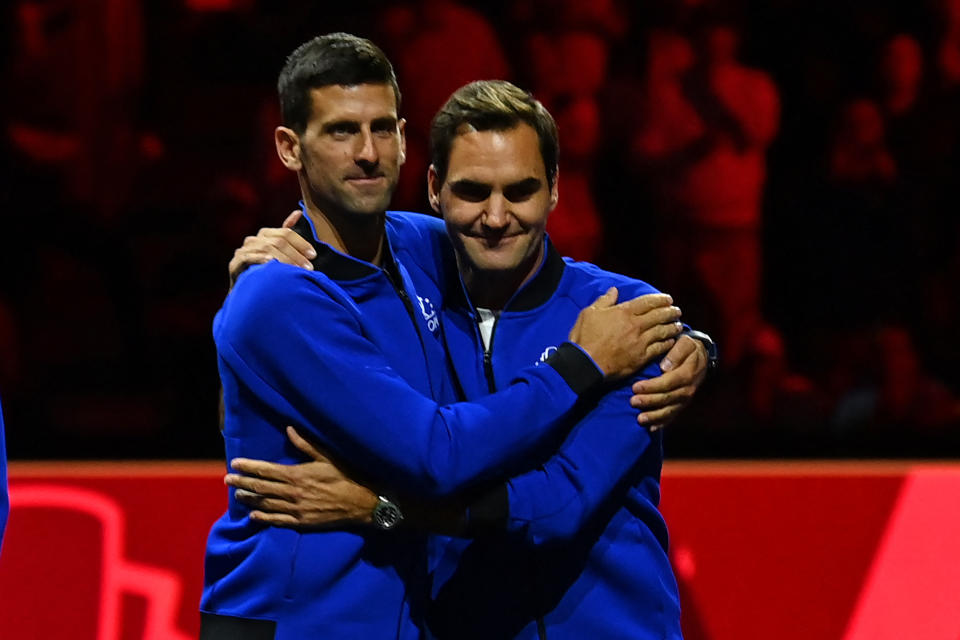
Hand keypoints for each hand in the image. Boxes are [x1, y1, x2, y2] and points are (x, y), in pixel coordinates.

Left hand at [225, 426, 377, 527]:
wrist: (362, 503)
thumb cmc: (346, 476)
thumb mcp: (327, 457)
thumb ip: (306, 445)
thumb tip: (289, 429)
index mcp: (297, 475)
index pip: (266, 470)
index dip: (248, 466)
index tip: (234, 463)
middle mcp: (293, 493)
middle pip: (261, 487)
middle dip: (242, 482)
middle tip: (227, 480)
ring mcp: (296, 509)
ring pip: (266, 504)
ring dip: (250, 499)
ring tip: (236, 495)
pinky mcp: (302, 522)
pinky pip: (277, 521)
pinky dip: (263, 518)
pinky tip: (253, 515)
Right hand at [227, 210, 317, 286]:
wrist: (249, 292)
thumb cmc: (268, 271)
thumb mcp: (280, 252)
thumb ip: (287, 234)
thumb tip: (299, 212)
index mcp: (265, 234)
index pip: (285, 233)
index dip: (301, 243)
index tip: (313, 255)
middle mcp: (253, 240)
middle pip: (277, 241)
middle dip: (295, 254)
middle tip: (309, 268)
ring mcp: (243, 251)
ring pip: (266, 249)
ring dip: (283, 259)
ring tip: (296, 270)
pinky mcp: (234, 264)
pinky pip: (247, 258)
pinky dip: (260, 259)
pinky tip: (271, 263)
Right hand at [569, 288, 682, 379]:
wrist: (586, 364)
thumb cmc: (585, 338)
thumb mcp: (589, 313)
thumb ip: (604, 300)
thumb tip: (614, 290)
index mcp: (624, 312)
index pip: (648, 302)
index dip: (660, 299)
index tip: (668, 299)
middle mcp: (636, 325)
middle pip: (660, 315)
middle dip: (671, 312)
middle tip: (677, 311)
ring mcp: (640, 342)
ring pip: (663, 331)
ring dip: (672, 327)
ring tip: (678, 325)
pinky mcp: (641, 357)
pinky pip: (659, 348)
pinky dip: (667, 343)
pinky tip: (671, 341)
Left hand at [630, 334, 706, 429]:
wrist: (700, 358)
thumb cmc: (688, 348)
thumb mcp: (685, 343)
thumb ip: (676, 353)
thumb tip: (664, 366)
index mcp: (687, 374)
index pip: (668, 382)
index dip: (652, 386)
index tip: (635, 387)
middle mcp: (687, 389)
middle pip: (667, 398)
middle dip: (649, 401)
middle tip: (632, 401)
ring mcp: (685, 399)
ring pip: (669, 411)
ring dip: (654, 416)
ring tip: (640, 419)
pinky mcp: (681, 405)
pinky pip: (673, 416)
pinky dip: (662, 423)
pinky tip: (651, 429)